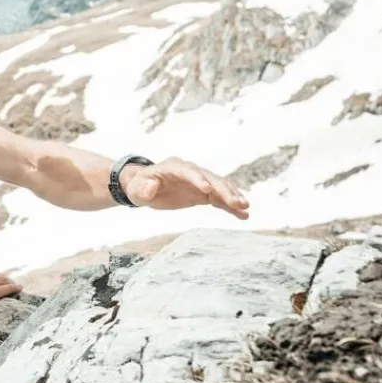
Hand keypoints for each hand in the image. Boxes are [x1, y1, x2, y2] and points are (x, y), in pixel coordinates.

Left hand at [123, 157, 249, 218]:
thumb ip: (143, 188)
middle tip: (237, 202)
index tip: (207, 189)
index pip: (188, 171)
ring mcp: (199, 182)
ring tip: (245, 207)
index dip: (197, 179)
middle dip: (223, 190)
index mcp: (173, 167)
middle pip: (210, 178)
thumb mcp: (136, 189)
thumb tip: (150, 188)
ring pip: (219, 187)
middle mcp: (190, 172)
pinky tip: (244, 215)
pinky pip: (219, 199)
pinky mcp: (203, 193)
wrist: (144, 187)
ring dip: (232, 196)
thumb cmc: (139, 186)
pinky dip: (230, 206)